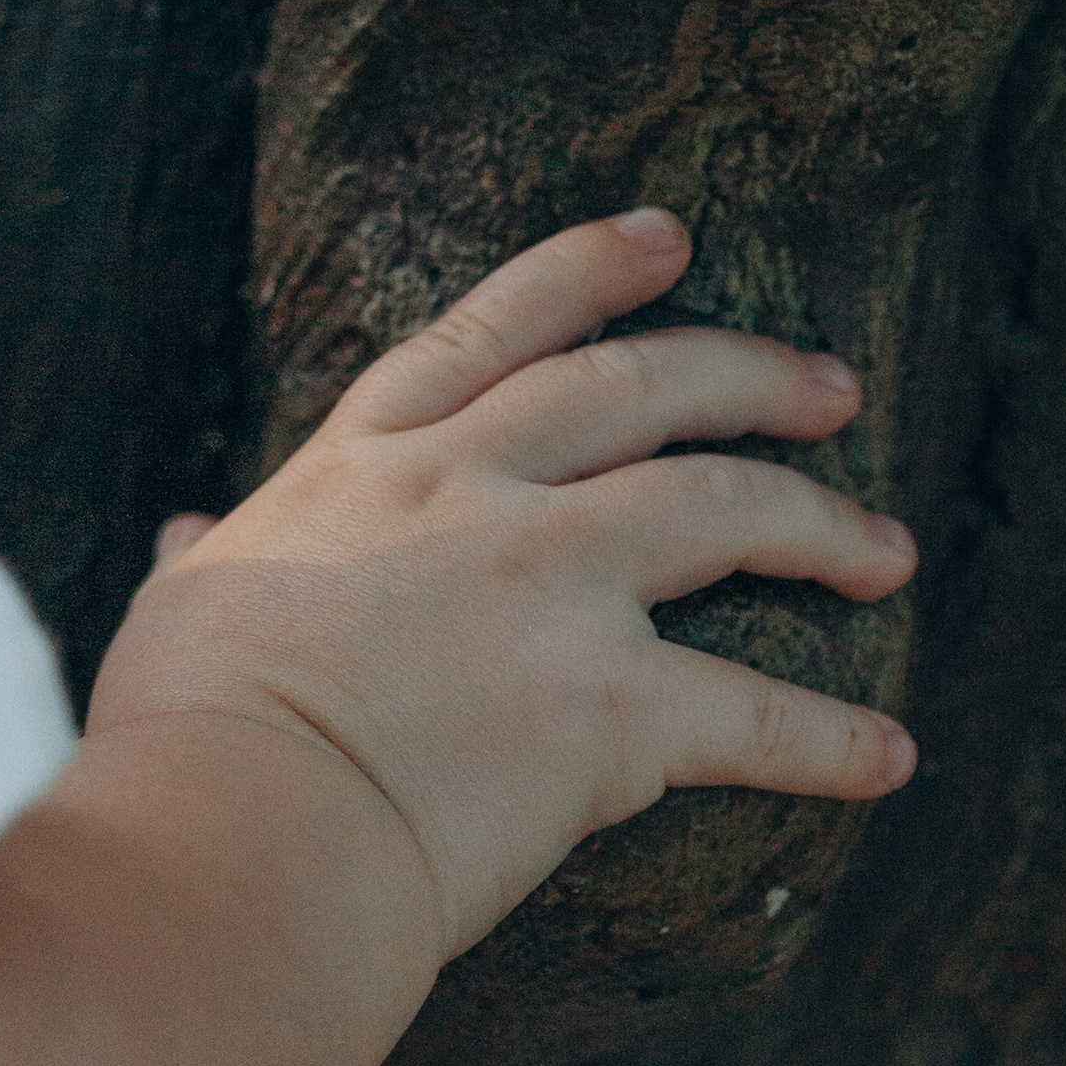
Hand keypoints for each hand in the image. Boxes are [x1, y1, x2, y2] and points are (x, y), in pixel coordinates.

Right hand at [97, 209, 916, 963]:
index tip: (671, 236)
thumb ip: (205, 559)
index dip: (589, 271)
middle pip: (641, 388)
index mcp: (367, 465)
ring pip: (724, 508)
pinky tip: (886, 759)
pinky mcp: (611, 705)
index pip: (495, 330)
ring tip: (885, 548)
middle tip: (831, 387)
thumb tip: (178, 534)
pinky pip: (755, 712)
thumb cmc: (186, 738)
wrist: (239, 830)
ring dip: (821, 522)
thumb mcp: (179, 611)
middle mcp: (471, 492)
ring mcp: (550, 585)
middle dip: (750, 375)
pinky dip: (831, 739)